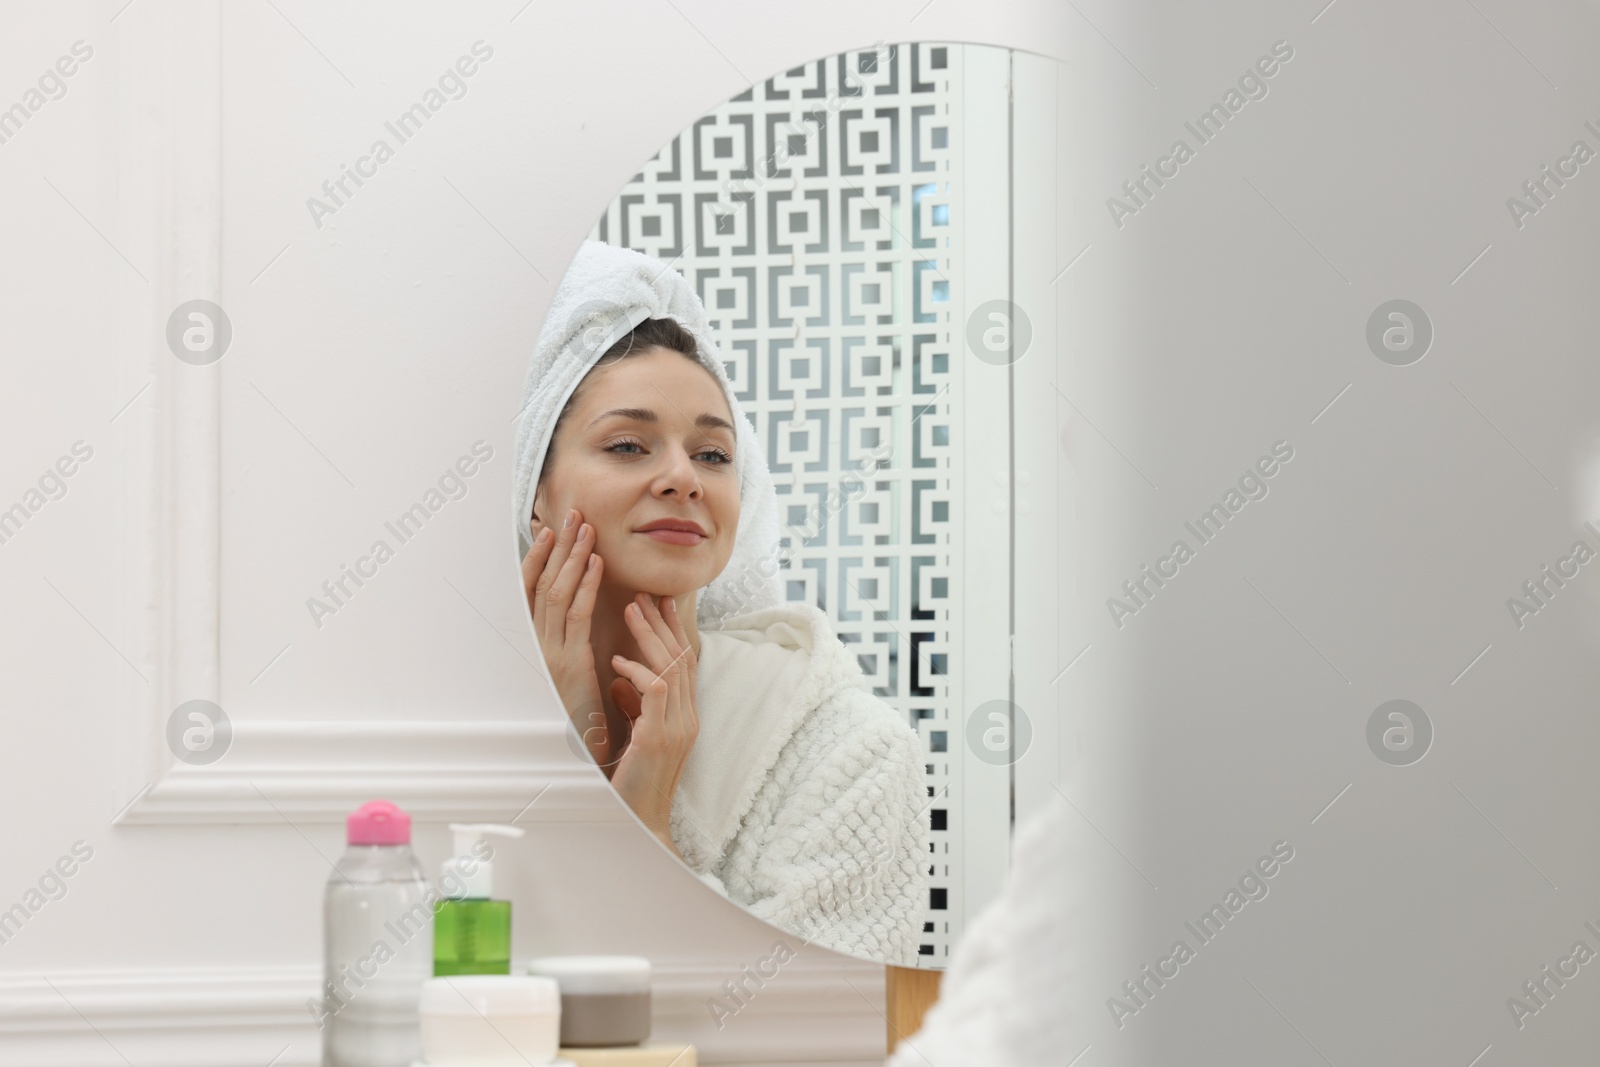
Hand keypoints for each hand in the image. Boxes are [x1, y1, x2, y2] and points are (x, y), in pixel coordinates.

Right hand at [522, 508, 611, 767]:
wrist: (576, 757)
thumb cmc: (579, 717)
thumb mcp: (573, 675)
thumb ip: (572, 645)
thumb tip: (581, 617)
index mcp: (537, 645)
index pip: (532, 591)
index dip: (538, 558)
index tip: (549, 529)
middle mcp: (536, 645)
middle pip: (542, 583)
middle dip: (556, 546)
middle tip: (570, 514)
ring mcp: (549, 653)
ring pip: (556, 593)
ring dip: (571, 557)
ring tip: (584, 527)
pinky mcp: (568, 663)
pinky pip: (575, 615)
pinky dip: (585, 585)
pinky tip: (597, 563)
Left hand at [607, 592, 699, 856]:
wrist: (641, 822)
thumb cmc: (633, 782)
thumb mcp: (637, 735)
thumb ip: (636, 706)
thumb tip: (620, 677)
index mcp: (685, 716)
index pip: (685, 661)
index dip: (673, 629)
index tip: (659, 602)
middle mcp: (688, 717)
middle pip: (682, 656)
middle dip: (662, 622)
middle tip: (644, 593)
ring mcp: (678, 727)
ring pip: (670, 666)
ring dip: (649, 635)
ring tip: (630, 609)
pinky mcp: (660, 737)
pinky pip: (656, 690)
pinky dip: (637, 670)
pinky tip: (617, 662)